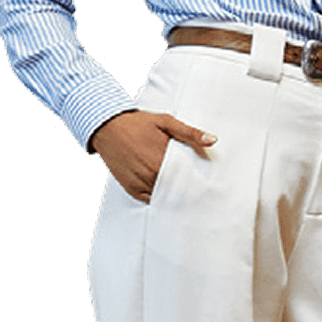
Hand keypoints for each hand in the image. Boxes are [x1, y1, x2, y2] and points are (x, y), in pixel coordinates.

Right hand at [90, 109, 215, 201]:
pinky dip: (159, 197)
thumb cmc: (139, 123)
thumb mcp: (167, 122)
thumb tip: (212, 140)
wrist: (109, 127)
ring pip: (164, 195)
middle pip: (177, 188)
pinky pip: (149, 200)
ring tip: (189, 194)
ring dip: (175, 194)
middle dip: (189, 189)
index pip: (188, 176)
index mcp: (162, 158)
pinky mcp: (131, 188)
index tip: (209, 183)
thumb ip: (190, 133)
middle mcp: (150, 174)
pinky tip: (168, 193)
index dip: (199, 181)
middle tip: (202, 191)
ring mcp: (139, 183)